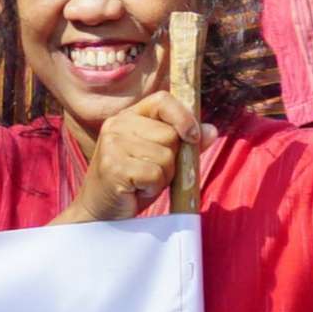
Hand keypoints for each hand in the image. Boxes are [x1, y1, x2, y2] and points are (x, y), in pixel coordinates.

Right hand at [68, 91, 194, 219]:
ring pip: (165, 157)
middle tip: (152, 172)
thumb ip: (184, 144)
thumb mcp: (161, 159)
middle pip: (170, 135)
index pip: (162, 100)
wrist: (101, 211)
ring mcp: (112, 144)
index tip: (193, 136)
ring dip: (162, 177)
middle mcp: (117, 124)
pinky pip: (154, 174)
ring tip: (143, 182)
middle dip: (171, 160)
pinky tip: (137, 190)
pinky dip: (152, 187)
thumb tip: (211, 130)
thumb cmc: (133, 183)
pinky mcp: (113, 166)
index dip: (183, 116)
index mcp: (129, 116)